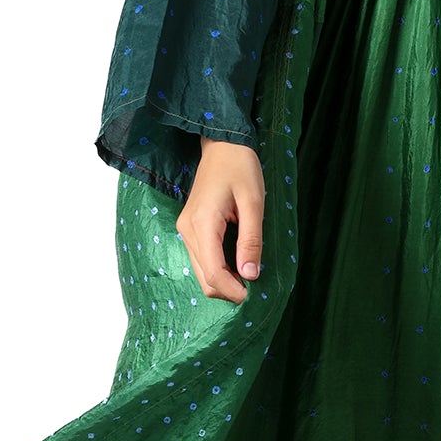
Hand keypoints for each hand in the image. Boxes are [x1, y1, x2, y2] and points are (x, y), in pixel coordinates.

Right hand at [176, 136, 264, 303]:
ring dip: (224, 281)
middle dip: (228, 290)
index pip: (213, 272)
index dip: (233, 290)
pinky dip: (219, 269)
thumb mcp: (253, 203)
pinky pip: (202, 259)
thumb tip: (251, 275)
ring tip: (249, 276)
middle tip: (254, 289)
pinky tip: (238, 263)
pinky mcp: (190, 228)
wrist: (223, 145)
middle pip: (204, 278)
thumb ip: (251, 240)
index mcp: (202, 224)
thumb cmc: (241, 167)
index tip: (252, 295)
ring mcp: (186, 230)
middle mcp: (188, 230)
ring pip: (201, 272)